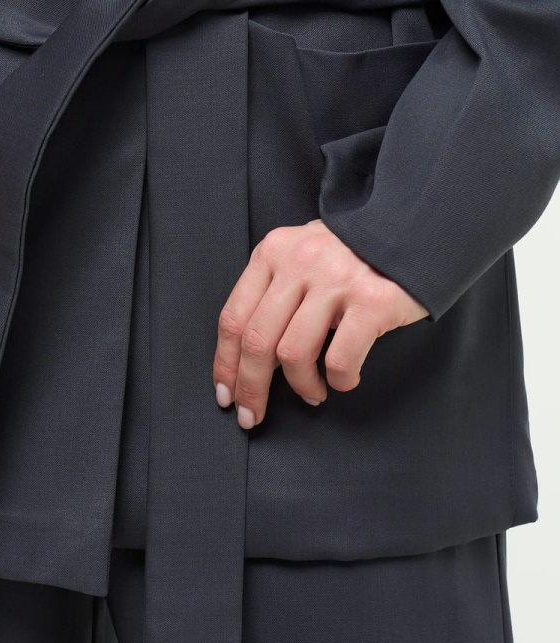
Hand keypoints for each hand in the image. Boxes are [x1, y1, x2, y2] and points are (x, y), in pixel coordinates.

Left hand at [213, 219, 428, 427]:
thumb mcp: (302, 256)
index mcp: (273, 252)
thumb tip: (249, 358)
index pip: (233, 319)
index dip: (225, 364)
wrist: (416, 228)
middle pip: (257, 341)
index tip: (226, 394)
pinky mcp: (373, 301)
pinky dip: (339, 381)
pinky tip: (344, 380)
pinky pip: (339, 359)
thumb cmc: (354, 253)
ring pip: (294, 354)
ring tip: (312, 394)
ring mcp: (337, 280)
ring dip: (300, 387)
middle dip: (250, 388)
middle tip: (252, 415)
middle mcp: (300, 262)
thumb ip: (274, 293)